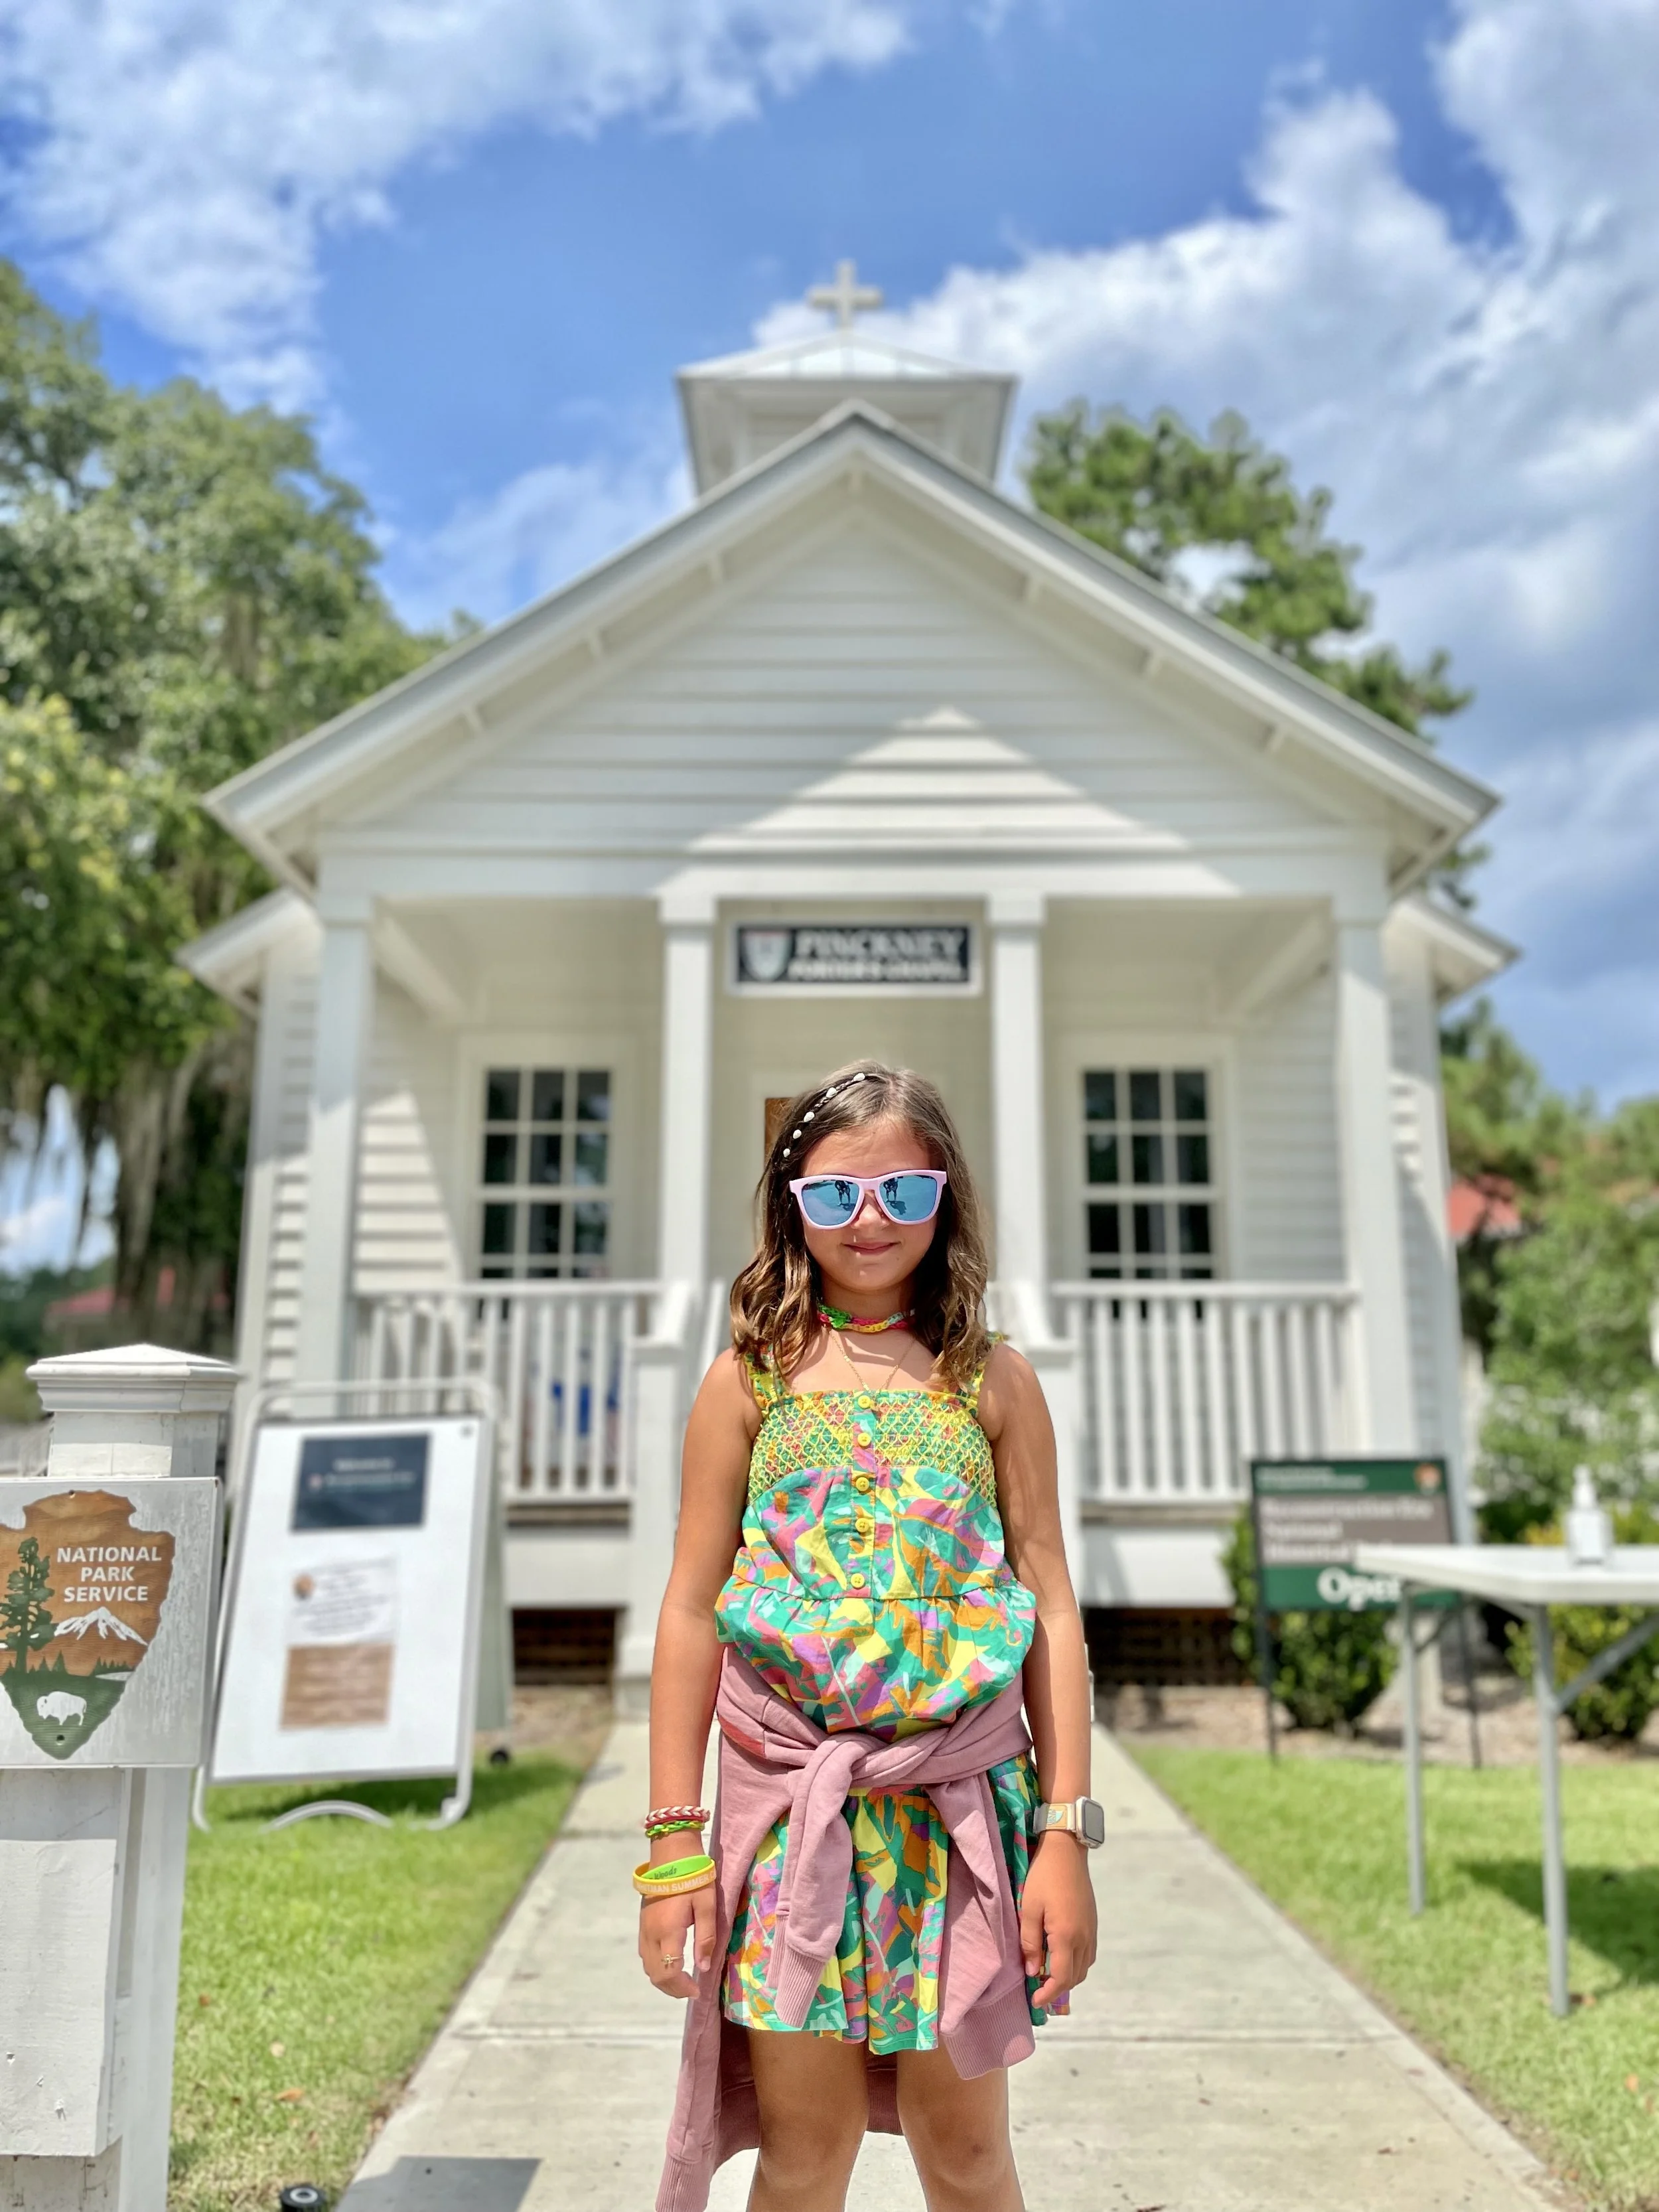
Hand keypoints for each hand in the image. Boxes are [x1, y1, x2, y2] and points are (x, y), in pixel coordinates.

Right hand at [639, 1886, 717, 2001]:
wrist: (671, 1852)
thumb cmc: (694, 1877)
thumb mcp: (707, 1905)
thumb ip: (706, 1938)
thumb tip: (703, 1967)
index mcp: (668, 1931)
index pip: (669, 1972)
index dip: (682, 1987)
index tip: (698, 1990)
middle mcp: (651, 1934)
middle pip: (656, 1975)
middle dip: (673, 1989)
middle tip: (692, 1989)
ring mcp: (644, 1929)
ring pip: (648, 1967)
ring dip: (664, 1979)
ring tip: (683, 1980)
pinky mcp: (643, 1924)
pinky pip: (646, 1955)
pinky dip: (657, 1967)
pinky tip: (672, 1963)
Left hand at [1019, 1833, 1097, 2010]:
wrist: (1066, 1851)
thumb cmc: (1042, 1878)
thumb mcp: (1028, 1909)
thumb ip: (1029, 1943)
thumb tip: (1032, 1973)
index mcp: (1066, 1936)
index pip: (1061, 1978)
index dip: (1048, 1994)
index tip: (1035, 2001)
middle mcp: (1084, 1937)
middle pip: (1075, 1977)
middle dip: (1057, 1988)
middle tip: (1037, 1988)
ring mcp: (1091, 1930)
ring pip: (1084, 1967)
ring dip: (1067, 1976)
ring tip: (1047, 1974)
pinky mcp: (1092, 1923)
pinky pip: (1088, 1954)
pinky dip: (1076, 1964)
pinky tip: (1060, 1956)